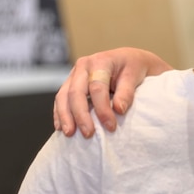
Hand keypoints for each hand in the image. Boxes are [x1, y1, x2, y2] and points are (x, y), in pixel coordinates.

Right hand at [53, 48, 171, 137]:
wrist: (127, 60)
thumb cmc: (132, 67)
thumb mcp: (134, 76)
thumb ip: (126, 92)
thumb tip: (119, 109)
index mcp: (100, 61)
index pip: (97, 88)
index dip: (103, 109)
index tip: (111, 126)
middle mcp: (83, 66)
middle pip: (76, 92)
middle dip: (80, 115)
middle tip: (88, 133)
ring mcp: (74, 75)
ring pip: (63, 96)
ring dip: (65, 116)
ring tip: (69, 134)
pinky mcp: (70, 83)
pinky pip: (60, 99)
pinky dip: (60, 114)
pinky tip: (61, 127)